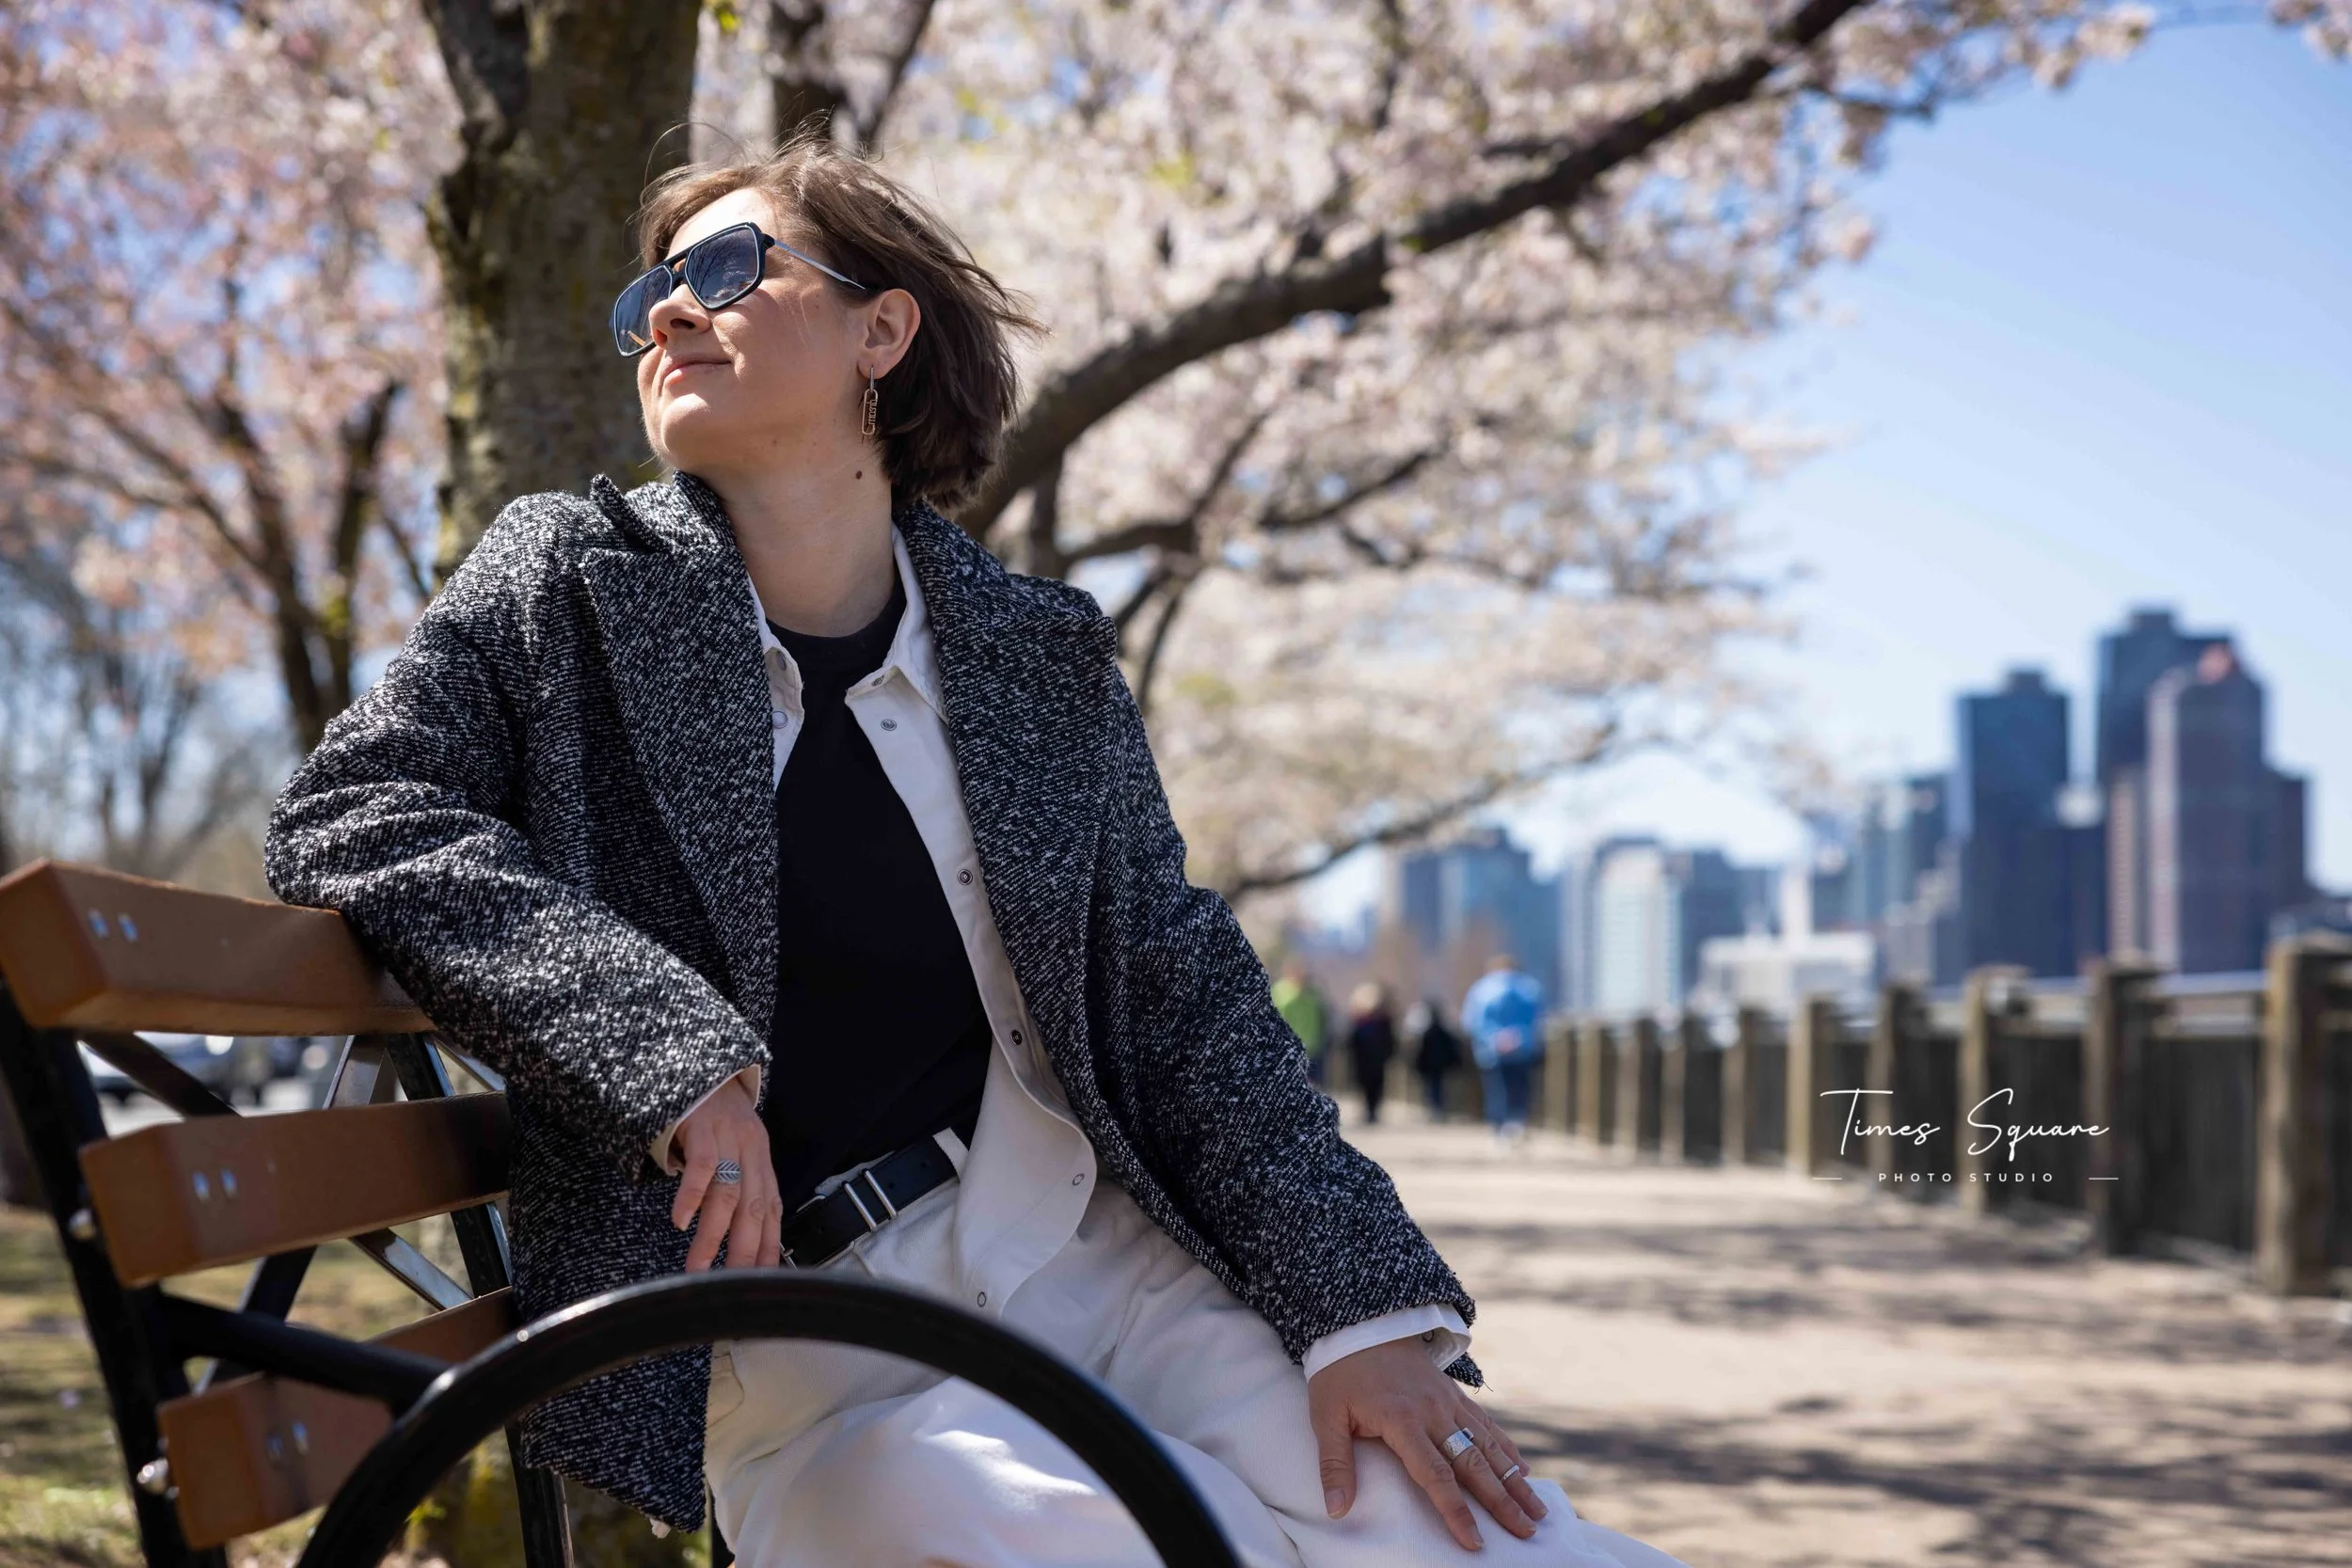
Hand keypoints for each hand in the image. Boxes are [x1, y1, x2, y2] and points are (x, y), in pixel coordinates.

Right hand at [669, 1074, 781, 1270]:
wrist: (698, 1061)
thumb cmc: (710, 1115)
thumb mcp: (732, 1148)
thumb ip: (736, 1182)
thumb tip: (732, 1232)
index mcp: (761, 1160)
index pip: (771, 1211)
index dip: (768, 1248)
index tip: (760, 1283)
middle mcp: (751, 1149)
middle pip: (753, 1209)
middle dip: (743, 1253)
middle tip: (730, 1289)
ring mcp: (728, 1137)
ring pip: (727, 1195)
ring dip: (711, 1237)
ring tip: (697, 1269)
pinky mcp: (702, 1125)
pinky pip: (701, 1165)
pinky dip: (691, 1196)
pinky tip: (680, 1221)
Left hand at [1308, 1338, 1544, 1550]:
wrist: (1358, 1324)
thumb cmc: (1339, 1375)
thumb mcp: (1326, 1418)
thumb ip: (1334, 1465)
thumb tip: (1336, 1511)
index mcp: (1402, 1421)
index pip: (1435, 1475)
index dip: (1456, 1510)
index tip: (1473, 1541)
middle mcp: (1433, 1412)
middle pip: (1473, 1464)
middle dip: (1502, 1501)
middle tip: (1526, 1531)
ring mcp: (1448, 1401)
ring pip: (1488, 1446)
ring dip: (1514, 1479)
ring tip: (1536, 1510)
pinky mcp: (1453, 1393)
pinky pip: (1485, 1424)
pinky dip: (1506, 1448)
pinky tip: (1523, 1469)